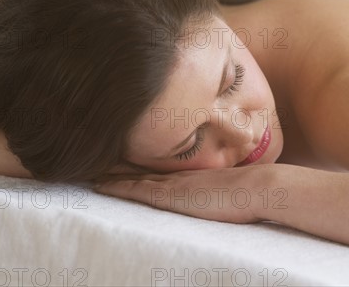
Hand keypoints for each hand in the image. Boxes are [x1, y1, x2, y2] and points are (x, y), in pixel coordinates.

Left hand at [93, 163, 293, 223]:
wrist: (260, 187)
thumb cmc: (253, 190)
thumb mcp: (233, 185)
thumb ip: (221, 184)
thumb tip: (223, 188)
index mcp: (191, 172)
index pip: (157, 164)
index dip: (137, 159)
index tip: (120, 152)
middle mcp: (178, 174)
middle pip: (140, 165)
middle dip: (119, 160)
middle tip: (95, 151)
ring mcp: (172, 183)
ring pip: (132, 175)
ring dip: (111, 171)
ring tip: (89, 165)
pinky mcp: (169, 196)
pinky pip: (135, 190)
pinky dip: (115, 186)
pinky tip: (97, 184)